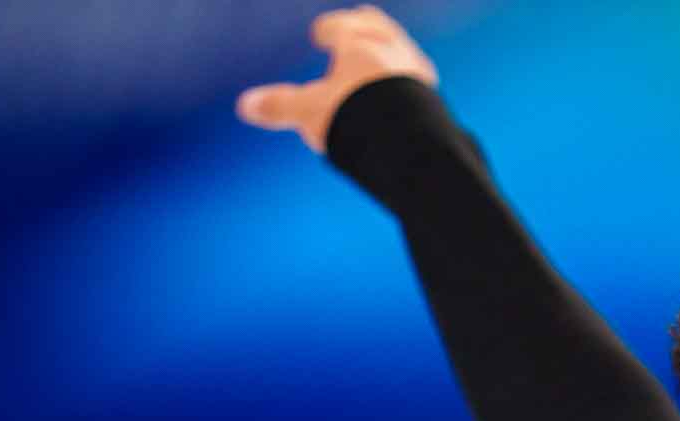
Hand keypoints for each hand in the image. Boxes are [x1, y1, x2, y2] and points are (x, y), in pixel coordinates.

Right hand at [235, 5, 438, 153]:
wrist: (411, 141)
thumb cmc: (358, 118)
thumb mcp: (312, 111)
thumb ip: (281, 107)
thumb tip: (245, 106)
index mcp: (358, 44)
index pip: (340, 28)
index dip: (330, 30)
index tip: (321, 34)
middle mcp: (391, 51)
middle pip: (378, 29)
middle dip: (367, 27)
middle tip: (363, 19)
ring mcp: (416, 74)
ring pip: (403, 51)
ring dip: (393, 50)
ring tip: (389, 56)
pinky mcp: (434, 100)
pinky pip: (421, 80)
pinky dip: (411, 79)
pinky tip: (412, 91)